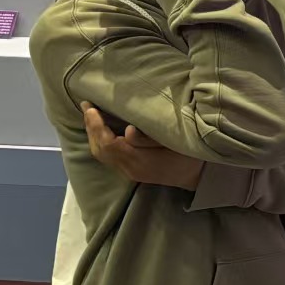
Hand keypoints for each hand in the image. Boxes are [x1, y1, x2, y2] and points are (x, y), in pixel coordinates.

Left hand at [82, 103, 203, 190]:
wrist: (198, 177)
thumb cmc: (189, 155)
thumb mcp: (175, 142)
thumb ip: (149, 138)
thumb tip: (127, 130)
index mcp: (138, 161)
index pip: (108, 144)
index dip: (96, 125)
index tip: (91, 107)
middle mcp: (129, 168)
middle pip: (100, 150)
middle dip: (91, 128)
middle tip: (87, 107)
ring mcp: (129, 171)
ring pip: (102, 154)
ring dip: (94, 134)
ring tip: (92, 116)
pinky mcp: (132, 170)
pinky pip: (108, 155)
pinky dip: (101, 140)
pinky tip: (104, 129)